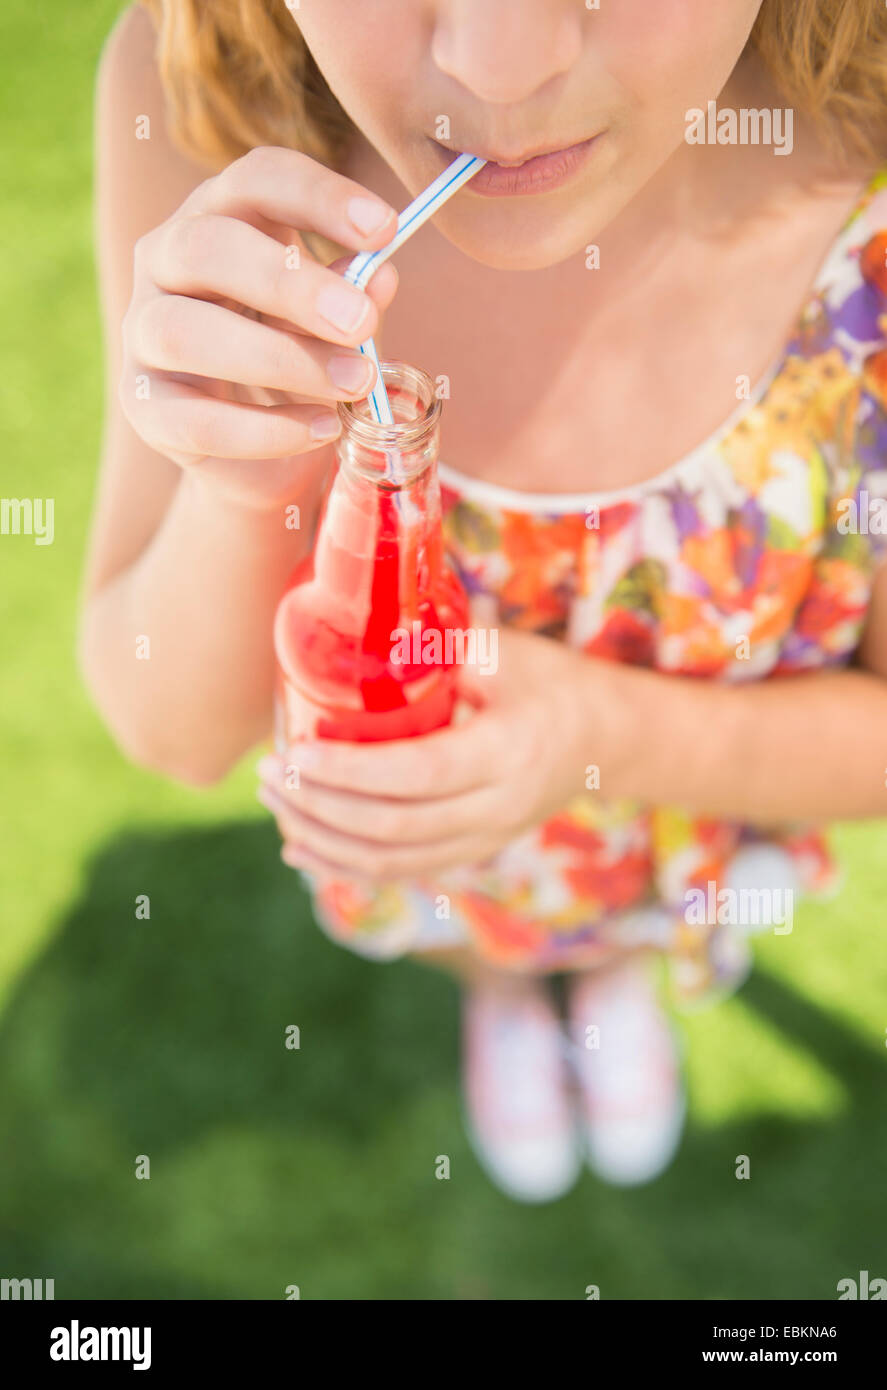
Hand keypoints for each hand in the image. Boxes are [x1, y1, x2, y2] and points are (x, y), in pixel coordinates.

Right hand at [119, 146, 398, 507]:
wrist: (259, 450)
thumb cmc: (298, 357)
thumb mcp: (334, 319)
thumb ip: (352, 296)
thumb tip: (380, 279)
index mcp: (219, 215)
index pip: (255, 180)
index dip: (318, 197)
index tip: (385, 228)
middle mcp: (165, 261)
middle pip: (206, 247)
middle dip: (289, 284)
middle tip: (360, 321)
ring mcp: (143, 333)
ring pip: (185, 332)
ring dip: (279, 358)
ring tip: (353, 382)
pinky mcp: (145, 408)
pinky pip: (195, 418)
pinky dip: (266, 429)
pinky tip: (323, 428)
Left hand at [257, 629, 593, 882]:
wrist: (605, 739)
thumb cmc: (549, 681)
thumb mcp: (504, 651)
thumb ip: (438, 648)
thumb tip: (355, 633)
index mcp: (509, 752)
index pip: (416, 775)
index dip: (349, 771)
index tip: (295, 751)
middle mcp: (498, 809)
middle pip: (393, 827)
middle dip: (320, 806)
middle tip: (270, 774)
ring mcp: (486, 840)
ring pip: (390, 861)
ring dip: (323, 839)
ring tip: (275, 803)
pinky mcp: (471, 853)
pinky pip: (401, 873)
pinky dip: (343, 865)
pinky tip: (301, 848)